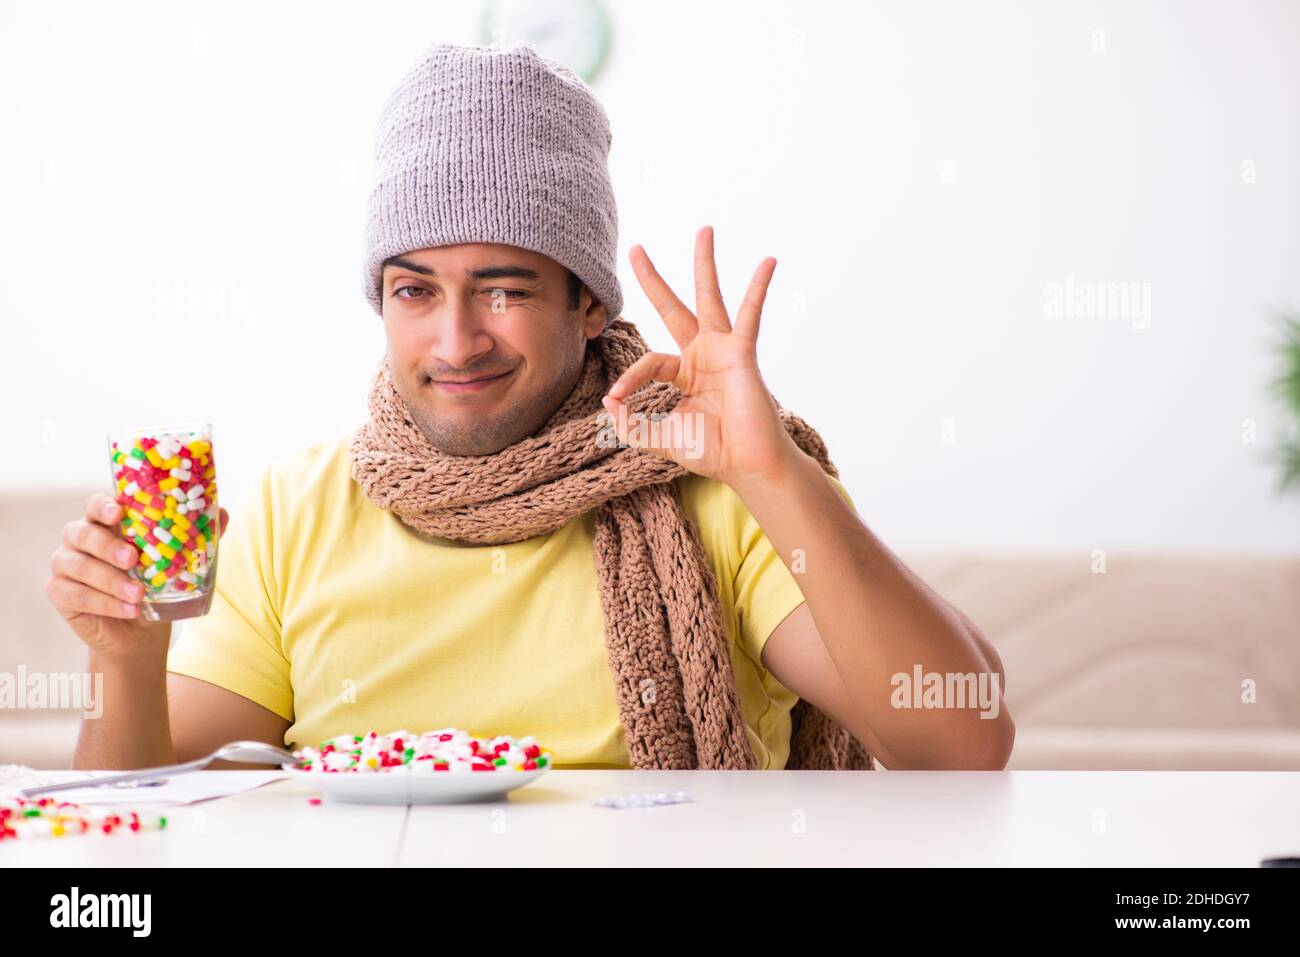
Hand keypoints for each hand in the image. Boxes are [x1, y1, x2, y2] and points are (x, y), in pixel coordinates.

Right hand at [46, 492, 229, 660]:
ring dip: (109, 580)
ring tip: (138, 594)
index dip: (102, 505)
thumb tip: (223, 512)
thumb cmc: (155, 584)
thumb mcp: (177, 560)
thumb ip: (196, 536)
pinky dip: (103, 603)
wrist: (140, 630)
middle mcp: (79, 539)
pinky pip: (75, 595)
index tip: (117, 511)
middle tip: (133, 559)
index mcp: (105, 523)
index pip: (95, 505)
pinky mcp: (59, 593)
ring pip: (77, 566)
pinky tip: (128, 609)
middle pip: (81, 533)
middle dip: (107, 546)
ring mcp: (65, 565)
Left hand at [602, 225, 802, 489]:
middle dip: (653, 279)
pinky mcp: (742, 354)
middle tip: (635, 248)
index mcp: (683, 373)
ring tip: (704, 230)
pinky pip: (749, 315)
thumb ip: (630, 424)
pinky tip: (767, 262)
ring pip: (709, 298)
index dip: (628, 379)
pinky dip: (758, 289)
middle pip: (673, 307)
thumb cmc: (711, 452)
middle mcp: (702, 355)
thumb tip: (607, 403)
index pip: (647, 362)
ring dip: (705, 263)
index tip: (616, 400)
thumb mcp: (658, 438)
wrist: (746, 466)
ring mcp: (722, 350)